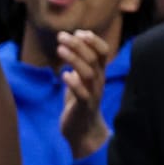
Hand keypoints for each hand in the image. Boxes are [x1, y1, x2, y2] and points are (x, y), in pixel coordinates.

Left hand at [57, 30, 111, 158]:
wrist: (81, 132)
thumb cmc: (78, 103)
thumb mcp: (79, 80)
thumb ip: (77, 63)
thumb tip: (70, 43)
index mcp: (98, 73)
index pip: (103, 52)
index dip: (93, 40)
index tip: (78, 32)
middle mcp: (99, 82)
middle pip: (94, 58)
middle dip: (78, 45)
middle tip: (61, 36)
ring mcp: (93, 94)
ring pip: (88, 73)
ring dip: (74, 59)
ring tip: (60, 49)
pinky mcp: (84, 107)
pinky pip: (82, 94)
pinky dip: (74, 83)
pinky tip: (63, 75)